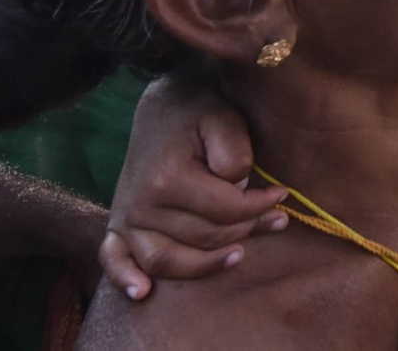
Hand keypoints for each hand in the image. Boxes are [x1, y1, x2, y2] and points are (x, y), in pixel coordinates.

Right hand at [100, 79, 287, 299]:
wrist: (165, 105)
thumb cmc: (201, 112)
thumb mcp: (226, 120)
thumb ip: (236, 155)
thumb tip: (239, 192)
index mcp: (168, 178)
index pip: (226, 210)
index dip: (262, 206)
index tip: (283, 194)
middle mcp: (141, 203)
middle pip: (204, 238)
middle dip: (247, 229)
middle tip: (277, 219)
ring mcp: (126, 217)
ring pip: (171, 260)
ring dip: (207, 264)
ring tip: (241, 255)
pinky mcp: (118, 224)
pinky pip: (114, 259)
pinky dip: (125, 278)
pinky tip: (143, 293)